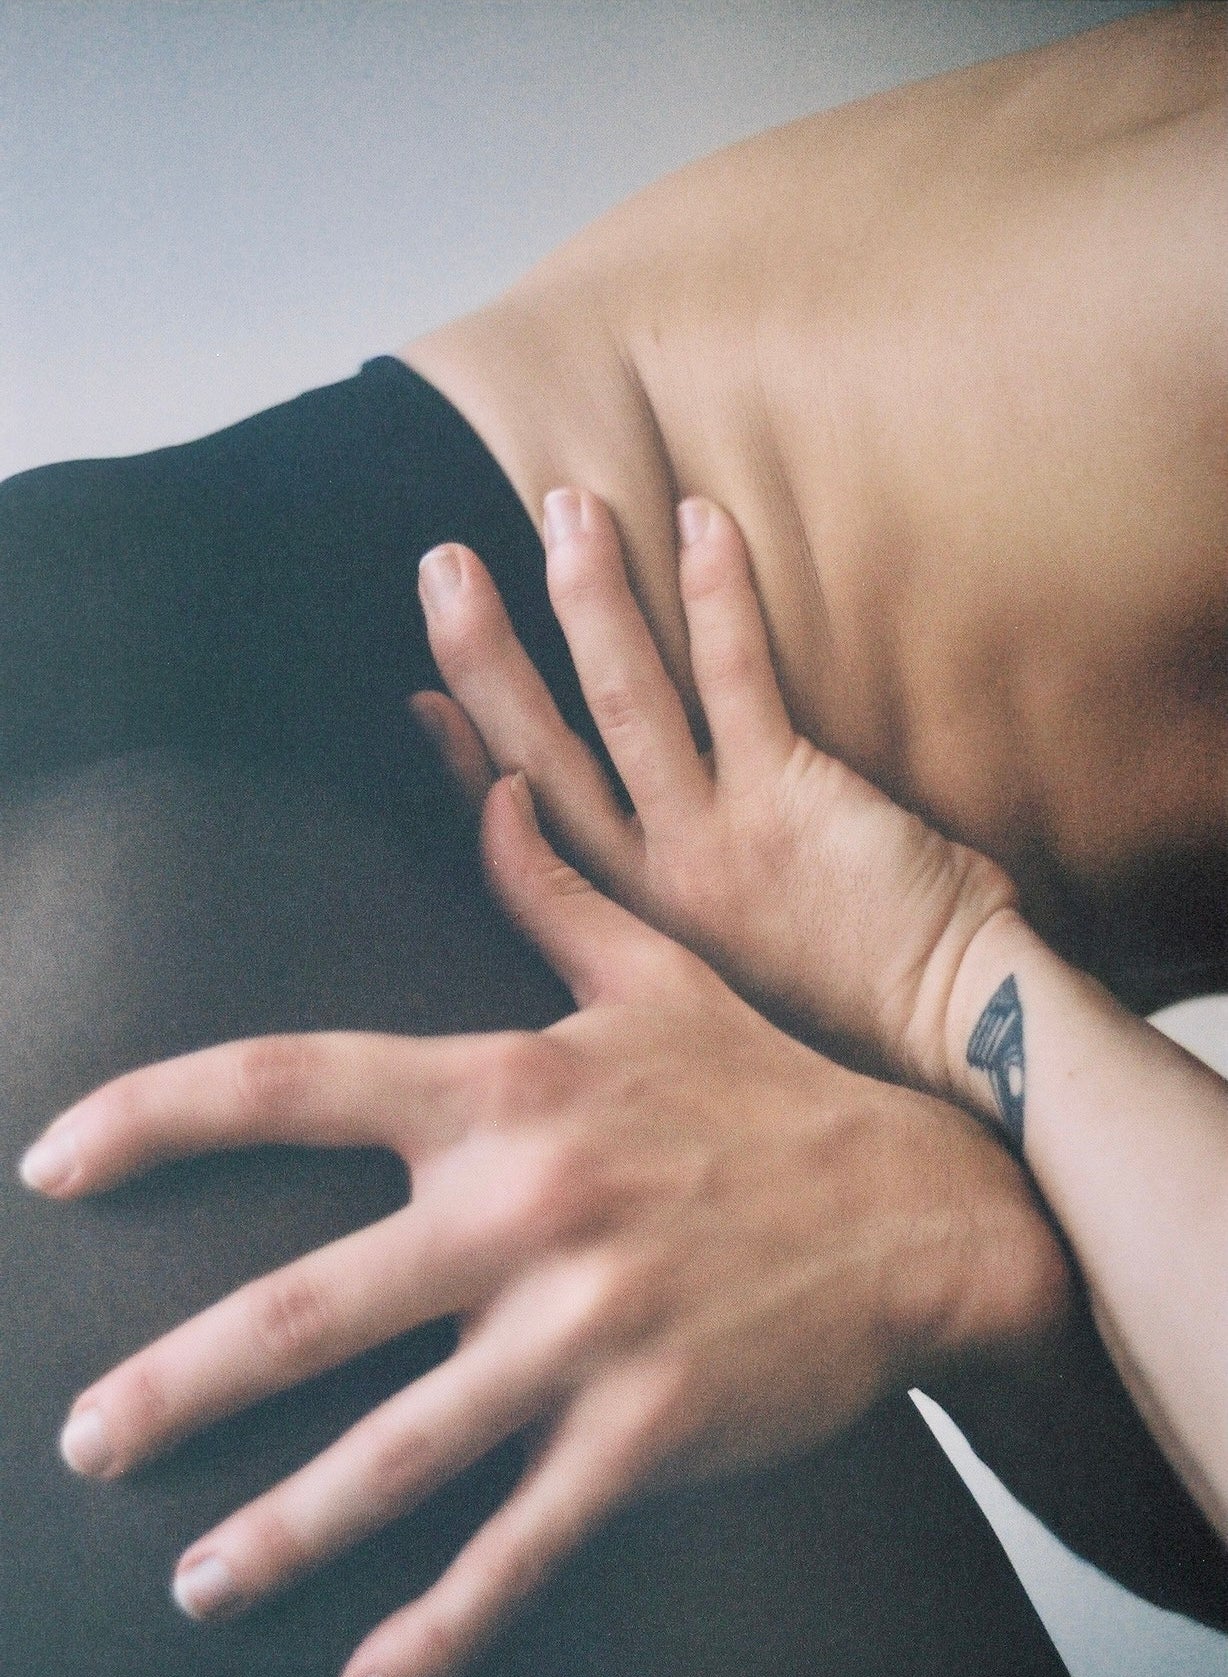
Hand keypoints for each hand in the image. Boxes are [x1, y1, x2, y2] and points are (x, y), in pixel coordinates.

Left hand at [22, 777, 1063, 1676]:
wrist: (921, 1205)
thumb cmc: (768, 1088)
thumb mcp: (654, 974)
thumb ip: (544, 888)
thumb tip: (482, 786)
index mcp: (506, 1087)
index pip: (289, 1083)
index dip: (153, 1118)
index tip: (52, 1162)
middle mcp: (528, 1206)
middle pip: (305, 1307)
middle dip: (174, 1387)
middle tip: (82, 1441)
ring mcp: (588, 1328)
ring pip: (396, 1453)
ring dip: (277, 1533)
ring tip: (193, 1582)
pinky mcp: (651, 1430)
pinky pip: (523, 1545)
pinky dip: (441, 1626)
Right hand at [414, 490, 1017, 1088]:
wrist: (952, 1030)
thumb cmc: (851, 998)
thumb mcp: (727, 971)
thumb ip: (678, 907)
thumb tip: (663, 838)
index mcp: (632, 922)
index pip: (522, 830)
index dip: (465, 759)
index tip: (421, 697)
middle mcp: (654, 882)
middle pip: (541, 753)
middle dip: (484, 656)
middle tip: (443, 566)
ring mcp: (717, 836)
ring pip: (625, 701)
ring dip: (588, 599)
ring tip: (566, 508)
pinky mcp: (792, 796)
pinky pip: (738, 676)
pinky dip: (716, 595)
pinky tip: (698, 520)